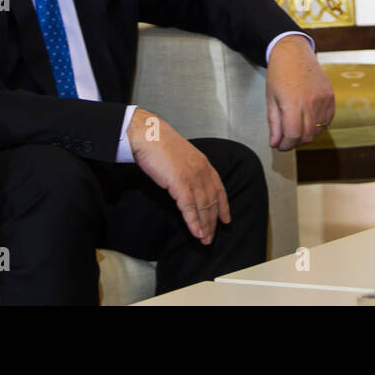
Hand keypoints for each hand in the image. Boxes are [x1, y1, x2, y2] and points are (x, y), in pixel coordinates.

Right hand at [128, 107, 230, 243]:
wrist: (148, 135)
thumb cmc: (160, 144)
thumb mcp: (181, 157)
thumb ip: (188, 170)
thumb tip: (186, 184)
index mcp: (204, 164)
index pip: (219, 189)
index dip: (223, 206)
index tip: (226, 220)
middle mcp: (202, 171)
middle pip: (212, 201)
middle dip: (213, 221)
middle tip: (211, 237)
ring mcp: (192, 177)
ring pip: (203, 207)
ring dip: (204, 226)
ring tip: (204, 240)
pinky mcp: (180, 183)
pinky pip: (190, 208)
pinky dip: (194, 222)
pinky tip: (196, 233)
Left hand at [266, 35, 334, 150]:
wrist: (294, 52)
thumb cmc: (279, 74)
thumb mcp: (271, 99)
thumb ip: (274, 123)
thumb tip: (275, 143)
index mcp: (293, 103)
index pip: (293, 135)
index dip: (286, 145)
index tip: (280, 145)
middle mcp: (311, 103)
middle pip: (307, 136)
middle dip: (295, 142)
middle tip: (286, 139)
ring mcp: (323, 100)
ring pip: (318, 130)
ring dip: (307, 134)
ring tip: (296, 128)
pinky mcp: (330, 96)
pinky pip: (328, 120)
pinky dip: (318, 125)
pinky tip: (308, 120)